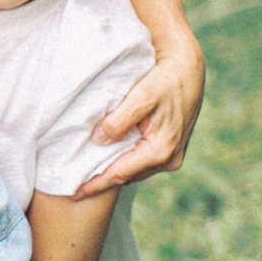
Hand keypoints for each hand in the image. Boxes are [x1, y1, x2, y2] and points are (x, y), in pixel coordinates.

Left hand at [73, 41, 205, 195]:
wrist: (188, 68)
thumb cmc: (165, 79)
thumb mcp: (142, 95)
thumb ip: (120, 119)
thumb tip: (98, 139)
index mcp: (161, 150)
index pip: (120, 173)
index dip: (95, 183)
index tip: (73, 192)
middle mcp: (169, 159)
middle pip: (127, 176)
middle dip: (101, 182)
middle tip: (72, 189)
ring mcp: (171, 157)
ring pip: (134, 171)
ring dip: (112, 173)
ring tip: (85, 177)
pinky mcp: (170, 150)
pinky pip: (141, 162)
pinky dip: (124, 163)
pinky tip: (106, 161)